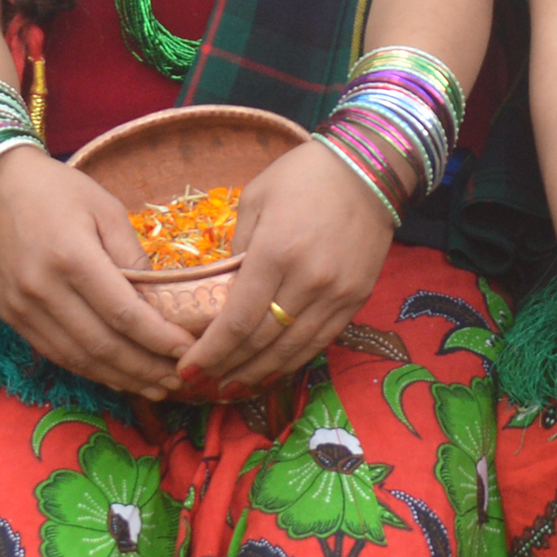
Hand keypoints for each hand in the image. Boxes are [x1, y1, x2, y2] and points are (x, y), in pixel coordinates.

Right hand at [0, 149, 195, 398]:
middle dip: (146, 368)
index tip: (188, 350)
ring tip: (157, 388)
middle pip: (103, 344)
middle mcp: (43, 288)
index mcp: (72, 256)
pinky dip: (91, 371)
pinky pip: (57, 354)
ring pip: (79, 358)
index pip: (123, 313)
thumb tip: (161, 300)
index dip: (159, 338)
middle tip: (180, 380)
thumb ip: (133, 254)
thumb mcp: (105, 208)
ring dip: (122, 379)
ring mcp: (23, 308)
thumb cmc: (57, 191)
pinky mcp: (12, 317)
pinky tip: (119, 377)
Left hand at [176, 138, 397, 397]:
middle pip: (262, 343)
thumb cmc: (304, 176)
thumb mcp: (255, 199)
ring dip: (258, 374)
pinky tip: (270, 372)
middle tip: (202, 386)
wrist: (370, 168)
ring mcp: (337, 294)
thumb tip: (221, 291)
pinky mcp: (357, 298)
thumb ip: (236, 249)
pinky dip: (292, 362)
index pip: (237, 321)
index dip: (210, 353)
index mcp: (276, 253)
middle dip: (227, 369)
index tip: (186, 370)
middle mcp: (309, 281)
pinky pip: (320, 341)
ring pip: (292, 350)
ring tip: (231, 388)